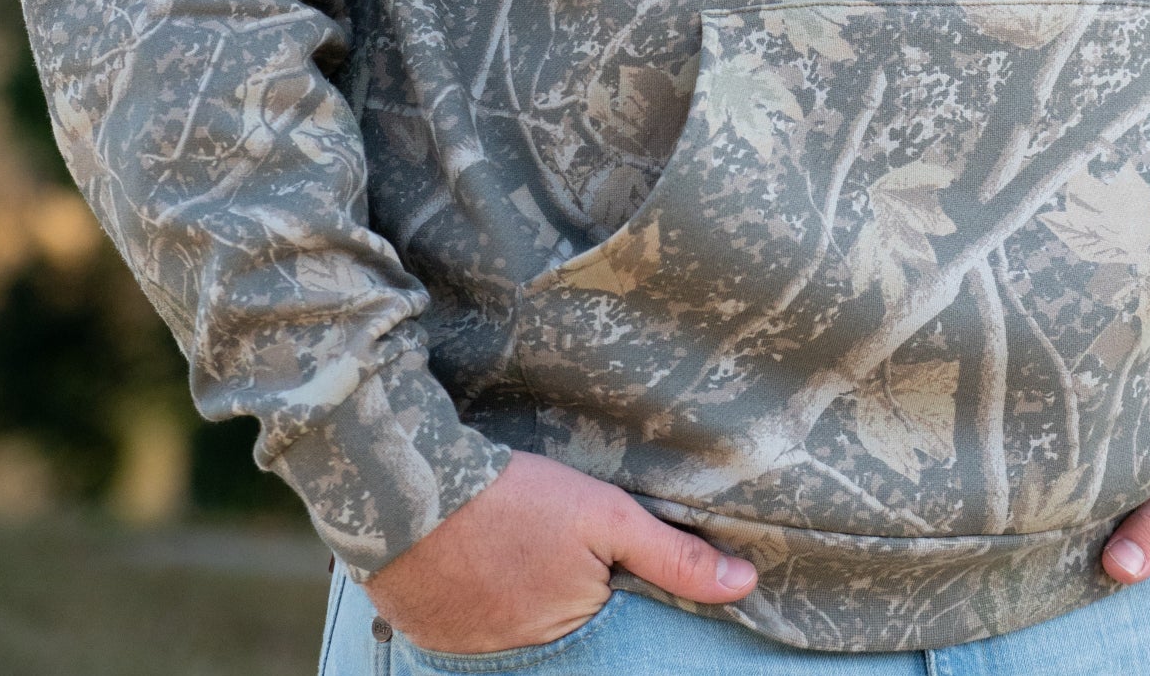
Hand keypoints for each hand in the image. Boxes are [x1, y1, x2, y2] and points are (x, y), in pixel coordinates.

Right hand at [363, 451, 756, 652]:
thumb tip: (745, 583)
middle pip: (567, 635)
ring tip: (515, 555)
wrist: (404, 491)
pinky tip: (481, 566)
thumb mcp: (604, 515)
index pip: (616, 636)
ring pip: (519, 633)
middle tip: (549, 555)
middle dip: (568, 603)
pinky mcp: (433, 638)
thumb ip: (673, 555)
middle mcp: (526, 661)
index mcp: (574, 635)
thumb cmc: (512, 499)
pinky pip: (474, 631)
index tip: (608, 573)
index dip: (616, 602)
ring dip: (523, 602)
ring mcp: (475, 655)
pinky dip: (480, 604)